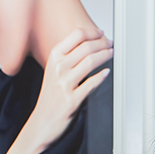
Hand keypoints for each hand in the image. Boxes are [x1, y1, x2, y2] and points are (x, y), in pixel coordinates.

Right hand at [27, 28, 112, 150]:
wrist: (42, 121)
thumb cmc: (51, 97)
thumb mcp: (54, 71)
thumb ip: (68, 57)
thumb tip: (89, 44)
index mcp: (54, 58)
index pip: (76, 35)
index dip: (92, 32)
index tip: (101, 33)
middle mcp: (58, 68)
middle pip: (86, 47)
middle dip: (103, 43)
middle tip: (111, 44)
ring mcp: (65, 84)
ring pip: (90, 62)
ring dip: (105, 55)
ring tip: (111, 54)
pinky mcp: (72, 99)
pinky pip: (91, 84)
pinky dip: (102, 76)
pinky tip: (107, 72)